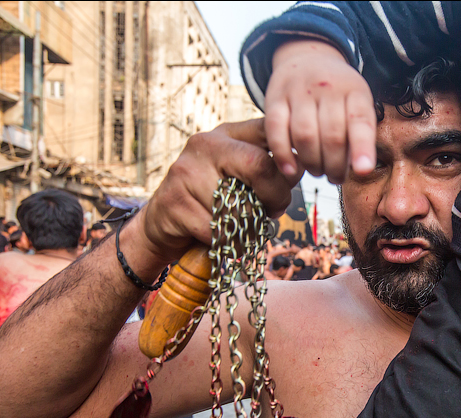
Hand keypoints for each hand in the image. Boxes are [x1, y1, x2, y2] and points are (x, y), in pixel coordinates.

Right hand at [137, 119, 298, 265]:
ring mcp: (186, 171)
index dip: (290, 155)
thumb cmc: (213, 201)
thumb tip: (298, 167)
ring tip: (239, 227)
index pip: (269, 131)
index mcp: (226, 134)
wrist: (162, 225)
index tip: (294, 176)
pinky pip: (218, 230)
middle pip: (259, 165)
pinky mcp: (174, 202)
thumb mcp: (239, 175)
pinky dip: (227, 243)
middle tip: (274, 210)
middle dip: (276, 195)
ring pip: (240, 205)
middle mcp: (205, 145)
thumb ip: (268, 167)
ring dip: (249, 226)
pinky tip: (219, 238)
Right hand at [266, 39, 375, 182]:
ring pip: (305, 136)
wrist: (307, 58)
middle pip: (332, 135)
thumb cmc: (337, 94)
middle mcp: (327, 87)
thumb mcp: (357, 101)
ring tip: (318, 171)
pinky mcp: (275, 97)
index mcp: (354, 90)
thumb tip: (358, 170)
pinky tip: (292, 170)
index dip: (362, 147)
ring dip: (312, 163)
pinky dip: (283, 155)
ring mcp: (299, 91)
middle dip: (335, 165)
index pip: (360, 120)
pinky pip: (277, 131)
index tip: (363, 170)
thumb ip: (360, 131)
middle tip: (335, 177)